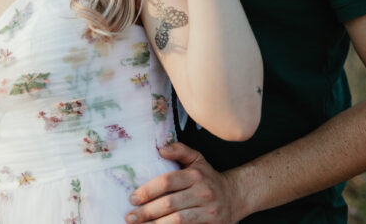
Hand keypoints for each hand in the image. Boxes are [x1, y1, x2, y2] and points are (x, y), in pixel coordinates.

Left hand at [126, 142, 243, 222]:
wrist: (235, 196)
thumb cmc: (209, 178)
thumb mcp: (197, 159)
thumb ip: (179, 151)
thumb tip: (160, 149)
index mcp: (196, 175)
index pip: (167, 182)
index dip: (148, 191)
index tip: (133, 198)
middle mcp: (203, 193)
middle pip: (170, 204)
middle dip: (147, 212)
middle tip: (130, 217)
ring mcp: (209, 211)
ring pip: (177, 220)